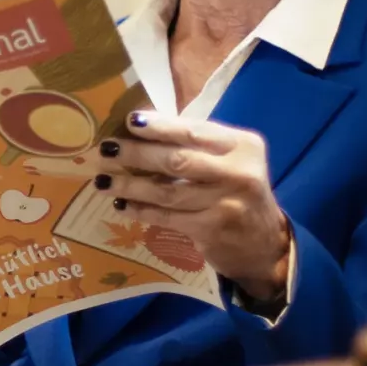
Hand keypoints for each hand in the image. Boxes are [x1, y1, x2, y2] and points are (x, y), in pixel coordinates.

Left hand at [93, 112, 292, 298]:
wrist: (263, 244)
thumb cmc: (238, 192)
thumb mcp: (231, 161)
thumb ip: (199, 145)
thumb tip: (144, 128)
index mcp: (242, 146)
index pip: (195, 131)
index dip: (160, 126)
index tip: (130, 121)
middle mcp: (238, 172)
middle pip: (178, 160)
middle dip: (137, 154)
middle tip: (106, 149)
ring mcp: (225, 204)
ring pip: (167, 192)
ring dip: (131, 185)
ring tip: (103, 180)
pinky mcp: (211, 230)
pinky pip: (167, 217)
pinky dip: (141, 210)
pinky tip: (122, 204)